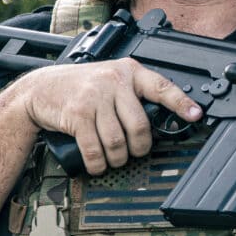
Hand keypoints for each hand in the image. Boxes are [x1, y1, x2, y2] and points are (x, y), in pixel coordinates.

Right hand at [14, 59, 201, 175]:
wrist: (39, 88)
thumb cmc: (81, 87)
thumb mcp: (110, 79)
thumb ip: (133, 93)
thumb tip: (160, 121)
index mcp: (128, 71)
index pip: (162, 86)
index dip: (181, 103)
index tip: (196, 115)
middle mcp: (114, 81)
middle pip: (140, 126)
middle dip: (140, 147)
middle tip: (135, 152)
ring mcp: (94, 97)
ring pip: (118, 141)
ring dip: (117, 159)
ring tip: (114, 159)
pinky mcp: (77, 114)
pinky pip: (95, 149)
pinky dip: (98, 163)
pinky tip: (97, 164)